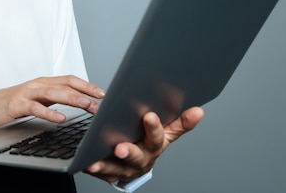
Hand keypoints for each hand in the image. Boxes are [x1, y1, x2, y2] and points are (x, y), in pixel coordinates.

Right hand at [0, 75, 104, 127]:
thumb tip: (80, 102)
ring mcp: (27, 93)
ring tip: (86, 105)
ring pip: (53, 93)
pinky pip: (36, 107)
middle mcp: (38, 84)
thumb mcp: (39, 98)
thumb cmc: (15, 103)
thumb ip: (57, 98)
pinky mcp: (17, 104)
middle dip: (84, 92)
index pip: (70, 80)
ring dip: (72, 98)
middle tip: (99, 101)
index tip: (102, 93)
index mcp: (45, 82)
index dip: (87, 85)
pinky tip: (60, 118)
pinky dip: (49, 112)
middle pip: (65, 84)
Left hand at [84, 106, 203, 183]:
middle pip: (138, 156)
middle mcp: (143, 159)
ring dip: (107, 165)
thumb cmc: (150, 142)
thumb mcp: (167, 132)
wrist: (139, 165)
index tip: (149, 115)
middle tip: (121, 147)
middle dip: (130, 152)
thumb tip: (199, 111)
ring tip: (96, 161)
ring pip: (117, 168)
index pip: (159, 137)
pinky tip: (87, 163)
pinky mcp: (112, 174)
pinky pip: (103, 173)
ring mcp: (127, 169)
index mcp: (157, 145)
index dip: (154, 128)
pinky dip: (95, 168)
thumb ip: (181, 122)